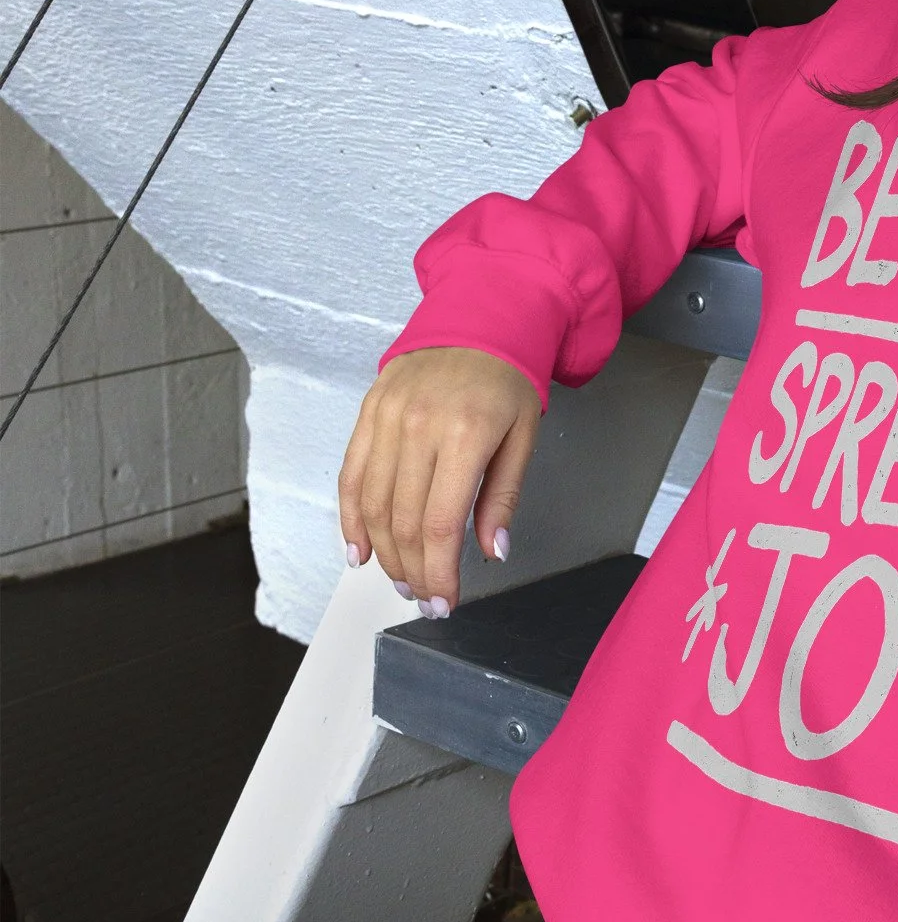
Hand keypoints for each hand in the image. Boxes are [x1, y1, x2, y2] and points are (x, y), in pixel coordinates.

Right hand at [339, 347, 541, 616]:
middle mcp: (420, 427)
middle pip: (403, 521)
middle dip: (413, 570)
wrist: (479, 320)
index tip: (445, 601)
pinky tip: (359, 549)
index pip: (441, 523)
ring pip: (372, 504)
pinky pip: (351, 475)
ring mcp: (388, 419)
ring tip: (400, 579)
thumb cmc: (507, 382)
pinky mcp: (368, 412)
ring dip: (383, 553)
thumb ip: (504, 497)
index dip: (440, 572)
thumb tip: (492, 553)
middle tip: (424, 598)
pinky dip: (350, 518)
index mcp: (466, 435)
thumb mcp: (523, 437)